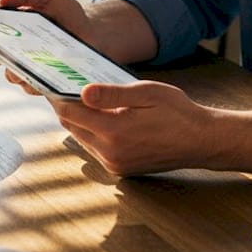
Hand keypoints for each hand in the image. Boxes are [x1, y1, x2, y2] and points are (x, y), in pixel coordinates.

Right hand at [0, 0, 91, 94]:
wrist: (93, 32)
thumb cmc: (66, 13)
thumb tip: (2, 1)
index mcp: (12, 36)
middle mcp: (18, 57)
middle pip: (3, 66)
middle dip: (6, 63)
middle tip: (15, 57)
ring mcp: (33, 73)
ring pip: (20, 80)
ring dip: (25, 74)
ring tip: (36, 66)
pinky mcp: (50, 84)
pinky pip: (41, 90)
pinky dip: (45, 84)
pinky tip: (53, 75)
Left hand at [53, 80, 220, 174]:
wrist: (201, 141)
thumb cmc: (178, 113)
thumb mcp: (147, 93)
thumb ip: (113, 94)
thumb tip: (82, 92)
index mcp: (114, 131)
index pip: (70, 113)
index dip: (56, 96)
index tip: (49, 82)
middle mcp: (110, 152)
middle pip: (72, 127)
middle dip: (66, 107)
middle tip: (63, 87)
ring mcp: (114, 164)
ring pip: (82, 138)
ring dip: (79, 121)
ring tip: (83, 100)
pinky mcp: (121, 169)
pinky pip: (96, 148)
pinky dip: (93, 133)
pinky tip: (102, 118)